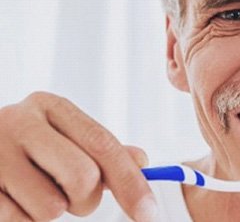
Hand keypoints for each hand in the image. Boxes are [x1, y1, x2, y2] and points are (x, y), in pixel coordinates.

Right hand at [0, 92, 157, 220]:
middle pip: (83, 176)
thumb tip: (142, 161)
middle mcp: (19, 122)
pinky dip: (26, 220)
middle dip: (88, 200)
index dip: (131, 181)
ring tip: (37, 193)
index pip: (102, 144)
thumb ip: (102, 150)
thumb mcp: (63, 137)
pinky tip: (14, 199)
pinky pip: (21, 221)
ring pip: (52, 208)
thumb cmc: (28, 147)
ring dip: (54, 211)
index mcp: (50, 106)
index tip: (148, 212)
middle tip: (76, 198)